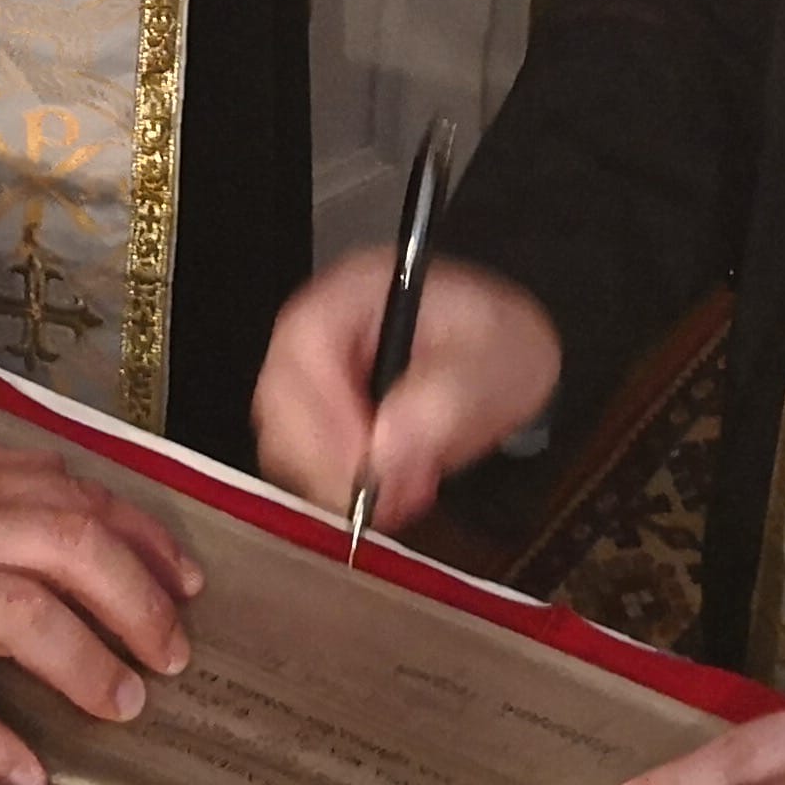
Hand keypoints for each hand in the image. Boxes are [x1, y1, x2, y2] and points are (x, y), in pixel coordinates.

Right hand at [0, 430, 201, 784]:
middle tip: (172, 653)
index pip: (77, 498)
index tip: (182, 579)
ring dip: (86, 663)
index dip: (143, 540)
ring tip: (124, 704)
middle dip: (139, 601)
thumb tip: (50, 500)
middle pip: (72, 549)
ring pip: (24, 615)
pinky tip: (25, 773)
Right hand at [251, 247, 557, 537]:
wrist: (505, 356)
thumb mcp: (491, 364)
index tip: (365, 463)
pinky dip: (336, 486)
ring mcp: (312, 368)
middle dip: (327, 459)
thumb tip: (384, 450)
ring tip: (401, 493)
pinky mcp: (316, 410)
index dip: (323, 410)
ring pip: (282, 435)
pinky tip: (389, 489)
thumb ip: (443, 403)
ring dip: (332, 480)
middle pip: (278, 395)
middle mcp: (321, 324)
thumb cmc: (500, 343)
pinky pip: (300, 458)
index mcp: (358, 290)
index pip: (307, 341)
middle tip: (387, 494)